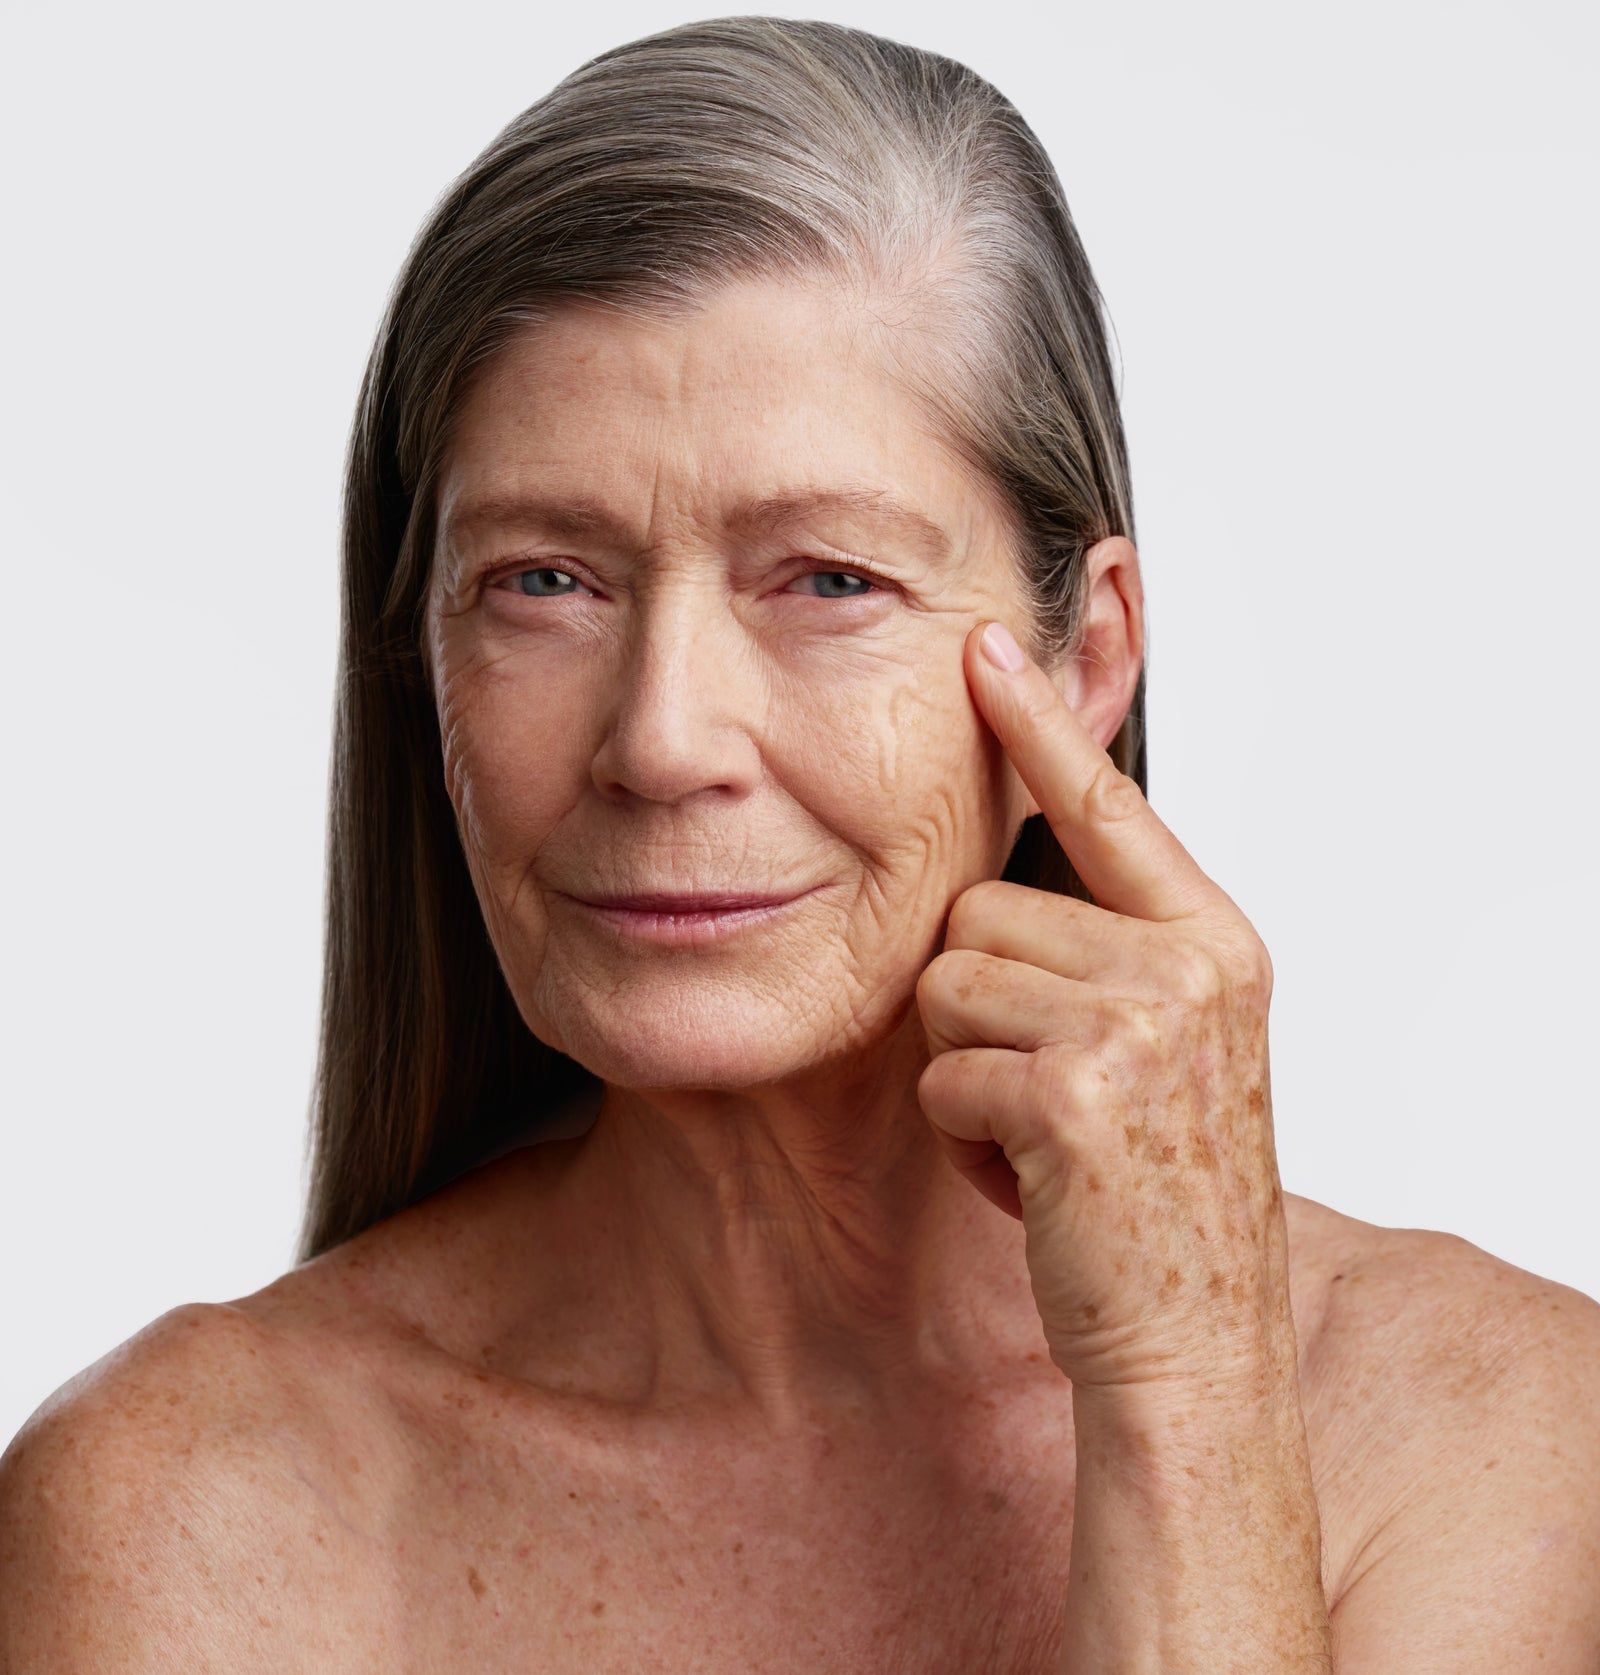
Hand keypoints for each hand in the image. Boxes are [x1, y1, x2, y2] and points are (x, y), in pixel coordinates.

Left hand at [913, 619, 1288, 1392]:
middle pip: (980, 911)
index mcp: (1214, 940)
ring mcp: (1137, 1022)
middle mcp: (1186, 963)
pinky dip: (962, 1137)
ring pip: (946, 985)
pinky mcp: (1072, 1090)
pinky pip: (941, 1071)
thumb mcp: (1171, 1047)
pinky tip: (1034, 1182)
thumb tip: (1000, 880)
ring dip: (966, 1071)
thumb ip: (1110, 950)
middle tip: (1053, 1092)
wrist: (1194, 1339)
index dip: (1040, 726)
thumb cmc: (1163, 1192)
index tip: (984, 649)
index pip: (1110, 806)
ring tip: (1046, 1136)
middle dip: (978, 1005)